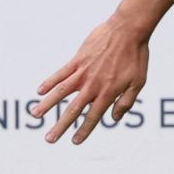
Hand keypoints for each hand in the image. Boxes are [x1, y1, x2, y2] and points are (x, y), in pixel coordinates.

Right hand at [36, 17, 149, 144]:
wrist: (128, 31)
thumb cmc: (136, 57)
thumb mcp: (138, 82)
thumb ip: (126, 102)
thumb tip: (114, 119)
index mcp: (108, 93)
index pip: (93, 117)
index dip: (84, 130)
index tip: (74, 142)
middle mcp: (93, 85)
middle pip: (73, 110)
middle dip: (60, 126)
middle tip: (49, 139)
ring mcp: (83, 72)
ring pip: (60, 92)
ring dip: (47, 105)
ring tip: (35, 116)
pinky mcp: (77, 60)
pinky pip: (60, 73)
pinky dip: (49, 82)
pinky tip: (39, 91)